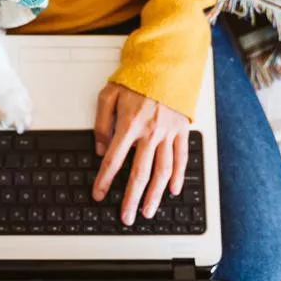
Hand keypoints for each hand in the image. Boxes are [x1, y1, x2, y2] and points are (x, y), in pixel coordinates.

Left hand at [92, 83, 189, 225]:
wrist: (166, 63)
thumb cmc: (136, 78)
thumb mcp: (108, 95)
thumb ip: (102, 123)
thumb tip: (101, 150)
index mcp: (129, 124)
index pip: (114, 160)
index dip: (104, 180)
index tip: (98, 195)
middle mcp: (150, 132)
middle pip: (140, 173)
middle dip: (130, 198)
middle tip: (126, 216)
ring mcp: (168, 133)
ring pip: (162, 171)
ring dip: (155, 195)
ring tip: (148, 211)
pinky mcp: (181, 131)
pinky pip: (181, 158)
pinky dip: (178, 177)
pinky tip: (173, 191)